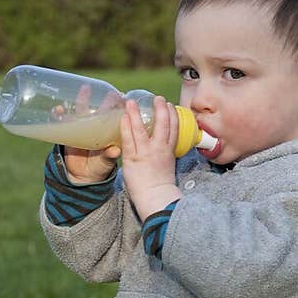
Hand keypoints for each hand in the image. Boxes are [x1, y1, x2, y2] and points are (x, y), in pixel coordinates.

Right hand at [61, 82, 120, 182]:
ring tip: (85, 89)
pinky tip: (58, 110)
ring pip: (82, 110)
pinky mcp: (68, 132)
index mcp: (108, 132)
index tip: (123, 96)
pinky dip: (59, 115)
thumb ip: (108, 156)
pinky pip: (63, 121)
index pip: (115, 116)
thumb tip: (115, 151)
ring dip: (82, 99)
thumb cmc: (99, 167)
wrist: (81, 177)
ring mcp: (82, 128)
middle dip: (103, 99)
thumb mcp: (105, 162)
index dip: (118, 106)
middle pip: (100, 109)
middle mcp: (96, 127)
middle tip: (108, 91)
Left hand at [118, 96, 182, 220]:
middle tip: (158, 98)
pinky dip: (126, 127)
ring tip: (132, 101)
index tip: (170, 106)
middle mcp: (160, 149)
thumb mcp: (168, 168)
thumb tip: (161, 151)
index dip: (173, 116)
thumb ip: (164, 156)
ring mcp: (146, 153)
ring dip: (137, 113)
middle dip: (162, 109)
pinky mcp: (133, 159)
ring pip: (142, 129)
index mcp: (170, 151)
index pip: (175, 129)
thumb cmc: (161, 187)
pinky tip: (123, 117)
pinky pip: (129, 140)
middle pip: (164, 124)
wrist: (156, 199)